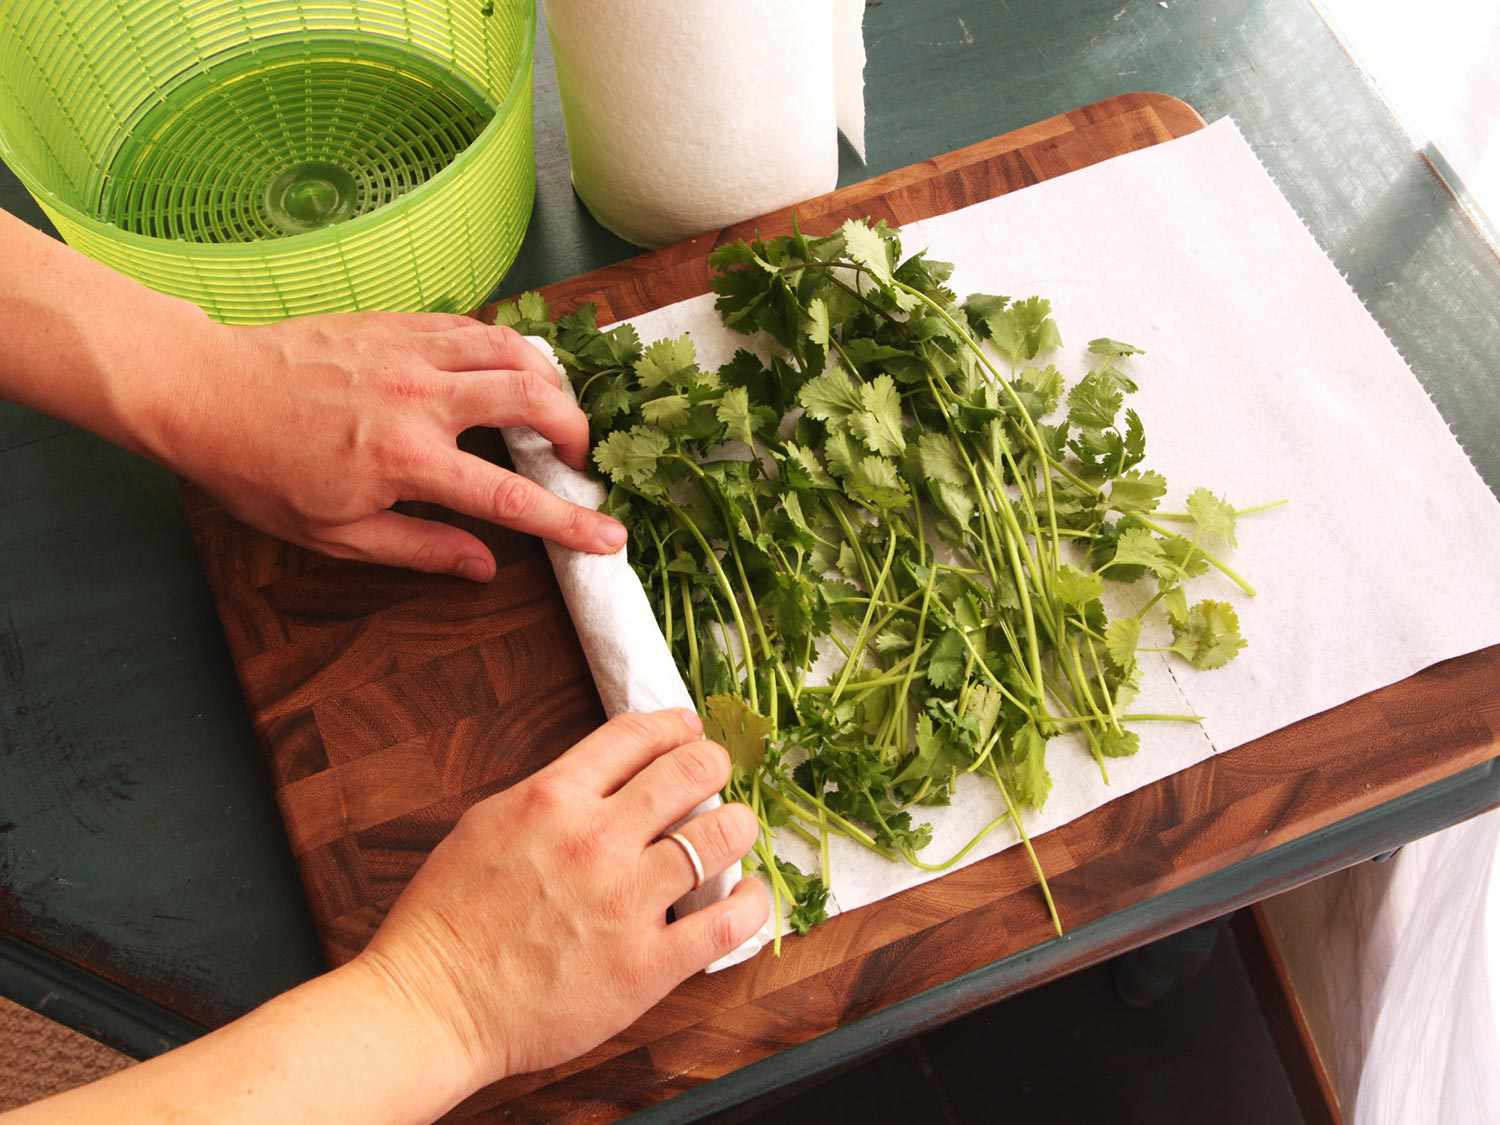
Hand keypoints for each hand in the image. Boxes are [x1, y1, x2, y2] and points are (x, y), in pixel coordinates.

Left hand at [148, 311, 626, 578]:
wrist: (206, 391)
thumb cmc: (261, 473)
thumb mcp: (336, 535)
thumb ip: (419, 548)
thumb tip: (484, 566)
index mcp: (408, 461)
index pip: (510, 497)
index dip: (570, 522)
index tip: (611, 537)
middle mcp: (420, 398)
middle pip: (534, 397)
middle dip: (575, 429)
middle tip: (578, 458)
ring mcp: (410, 351)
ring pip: (512, 348)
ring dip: (549, 378)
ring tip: (553, 408)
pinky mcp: (397, 323)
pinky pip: (473, 326)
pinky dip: (505, 348)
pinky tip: (505, 369)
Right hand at [355, 709, 768, 1085]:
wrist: (433, 1004)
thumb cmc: (448, 919)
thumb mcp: (489, 823)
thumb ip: (551, 796)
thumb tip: (604, 777)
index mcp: (553, 798)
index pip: (636, 735)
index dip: (674, 725)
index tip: (689, 730)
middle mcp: (597, 839)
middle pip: (690, 771)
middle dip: (713, 763)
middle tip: (716, 774)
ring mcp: (627, 901)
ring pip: (721, 836)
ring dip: (738, 825)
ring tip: (735, 830)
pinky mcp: (647, 965)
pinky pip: (728, 921)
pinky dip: (752, 901)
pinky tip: (749, 893)